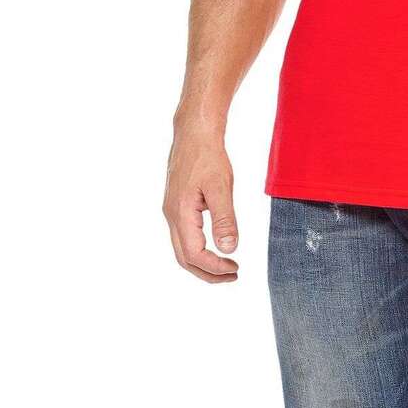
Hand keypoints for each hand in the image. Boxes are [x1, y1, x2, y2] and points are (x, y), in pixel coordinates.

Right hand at [163, 120, 239, 281]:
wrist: (194, 132)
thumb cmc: (207, 156)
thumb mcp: (221, 187)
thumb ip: (225, 220)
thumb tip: (229, 249)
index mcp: (180, 214)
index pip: (194, 255)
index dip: (214, 267)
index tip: (236, 267)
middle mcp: (171, 215)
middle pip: (184, 258)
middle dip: (208, 272)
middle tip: (233, 275)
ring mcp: (172, 211)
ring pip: (182, 249)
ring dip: (203, 263)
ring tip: (227, 266)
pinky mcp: (177, 205)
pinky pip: (184, 236)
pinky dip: (199, 249)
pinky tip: (216, 246)